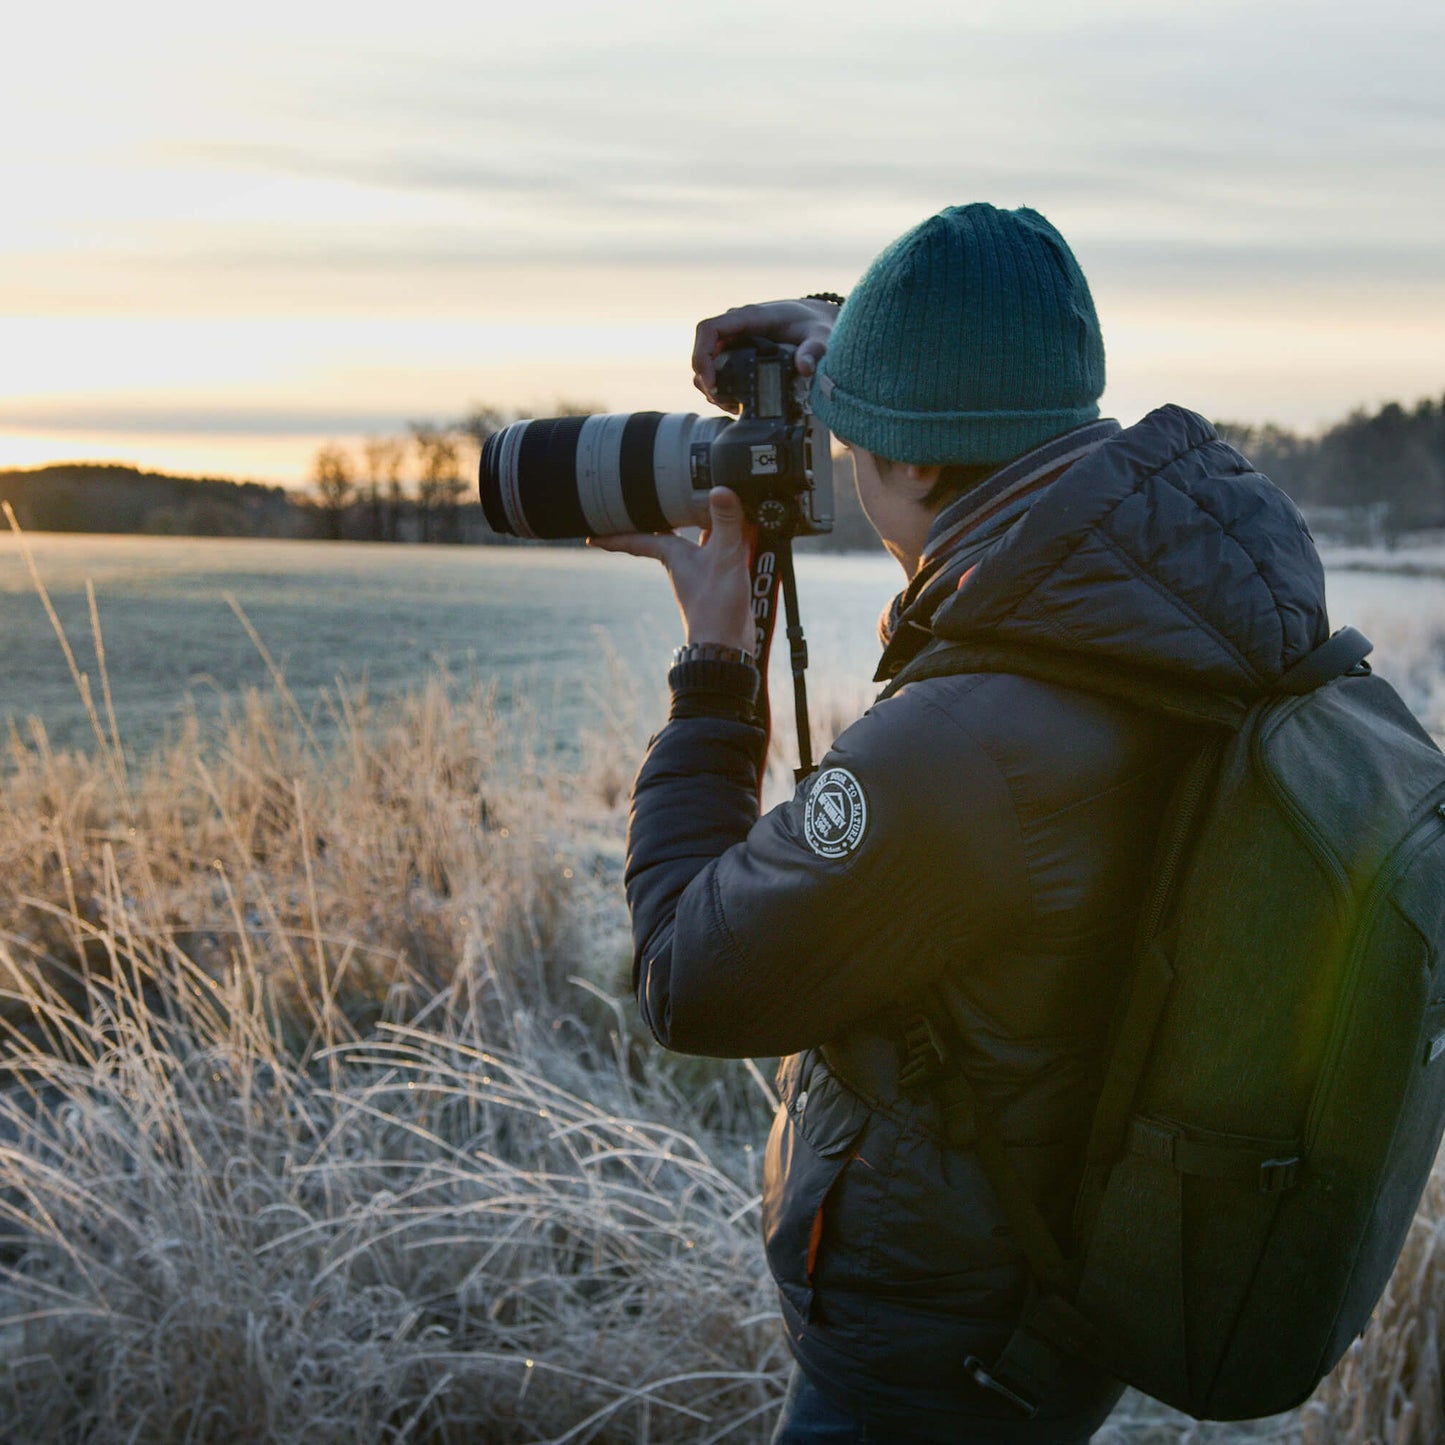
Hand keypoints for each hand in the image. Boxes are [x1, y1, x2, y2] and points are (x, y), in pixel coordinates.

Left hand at [586, 488, 754, 654]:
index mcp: (673, 554)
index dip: (614, 534)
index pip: (636, 539)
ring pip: (690, 539)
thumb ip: (725, 523)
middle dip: (651, 521)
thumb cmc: (716, 607)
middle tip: (637, 503)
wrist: (727, 644)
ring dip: (688, 522)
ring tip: (685, 500)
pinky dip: (720, 534)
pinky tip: (731, 524)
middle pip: (661, 535)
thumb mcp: (724, 558)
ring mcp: (701, 571)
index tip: (591, 534)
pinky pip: (716, 549)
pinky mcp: (720, 578)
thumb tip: (720, 489)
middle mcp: (683, 562)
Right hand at [692, 298, 838, 411]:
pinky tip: (737, 404)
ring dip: (713, 387)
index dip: (701, 355)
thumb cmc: (816, 324)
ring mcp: (736, 339)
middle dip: (706, 380)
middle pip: (704, 351)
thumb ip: (814, 350)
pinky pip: (719, 368)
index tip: (711, 382)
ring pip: (708, 363)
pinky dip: (722, 388)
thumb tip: (805, 368)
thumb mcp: (820, 336)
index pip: (709, 329)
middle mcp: (737, 326)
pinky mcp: (740, 352)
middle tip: (724, 403)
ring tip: (732, 407)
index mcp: (750, 317)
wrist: (818, 321)